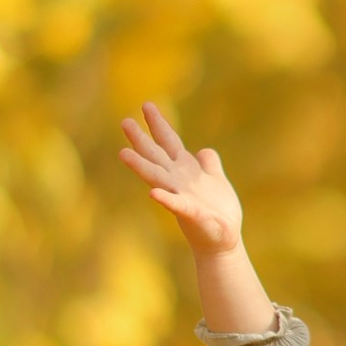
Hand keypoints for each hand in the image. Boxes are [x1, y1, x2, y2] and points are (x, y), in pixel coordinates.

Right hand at [118, 102, 244, 257]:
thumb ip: (209, 165)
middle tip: (124, 121)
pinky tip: (153, 193)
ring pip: (157, 177)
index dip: (159, 124)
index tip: (146, 105)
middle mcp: (178, 181)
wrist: (223, 241)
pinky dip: (166, 199)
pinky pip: (176, 204)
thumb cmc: (218, 213)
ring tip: (123, 153)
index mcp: (186, 171)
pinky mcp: (190, 214)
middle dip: (141, 139)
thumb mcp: (216, 180)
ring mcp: (181, 197)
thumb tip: (204, 151)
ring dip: (140, 166)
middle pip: (157, 156)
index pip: (170, 143)